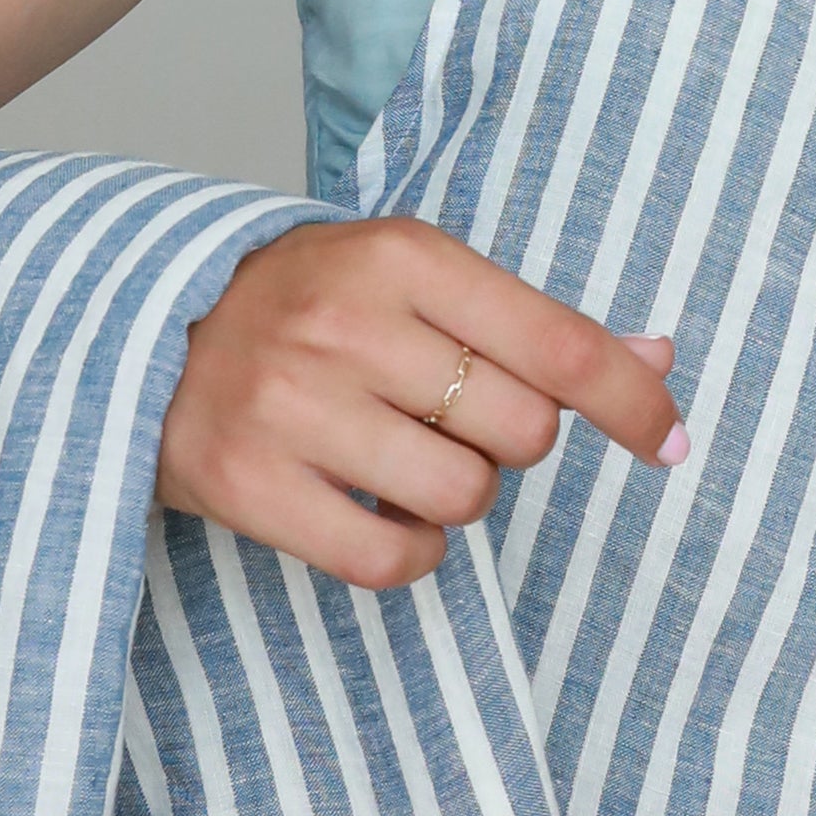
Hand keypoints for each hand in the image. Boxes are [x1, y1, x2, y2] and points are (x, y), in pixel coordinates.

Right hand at [155, 215, 687, 589]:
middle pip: (522, 430)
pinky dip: (408, 552)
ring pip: (464, 498)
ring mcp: (290, 406)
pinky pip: (393, 560)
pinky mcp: (249, 486)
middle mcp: (346, 324)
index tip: (669, 441)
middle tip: (445, 418)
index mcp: (400, 255)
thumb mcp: (414, 279)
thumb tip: (658, 361)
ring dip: (454, 497)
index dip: (633, 402)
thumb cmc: (305, 305)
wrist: (146, 330)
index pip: (558, 343)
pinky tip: (372, 512)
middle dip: (508, 440)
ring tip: (399, 461)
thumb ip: (533, 323)